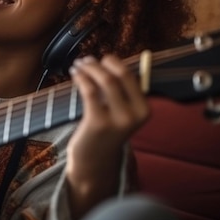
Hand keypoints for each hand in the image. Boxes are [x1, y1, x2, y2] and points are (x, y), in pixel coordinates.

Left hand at [65, 55, 149, 219]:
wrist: (95, 161)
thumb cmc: (105, 129)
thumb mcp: (120, 111)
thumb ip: (120, 90)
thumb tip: (108, 60)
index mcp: (145, 109)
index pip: (131, 75)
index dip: (115, 62)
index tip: (102, 58)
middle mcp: (135, 114)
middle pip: (119, 75)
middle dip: (100, 63)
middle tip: (86, 60)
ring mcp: (118, 119)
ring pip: (105, 80)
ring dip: (89, 68)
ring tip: (78, 65)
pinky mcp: (99, 122)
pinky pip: (90, 91)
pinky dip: (81, 78)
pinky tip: (75, 74)